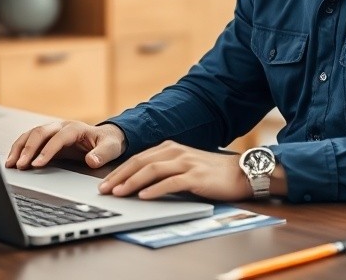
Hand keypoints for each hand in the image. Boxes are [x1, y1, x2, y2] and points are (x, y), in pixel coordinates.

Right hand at [5, 121, 125, 169]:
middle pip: (40, 133)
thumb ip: (102, 154)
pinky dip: (19, 149)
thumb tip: (91, 160)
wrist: (105, 138)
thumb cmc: (108, 143)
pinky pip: (29, 140)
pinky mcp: (46, 139)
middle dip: (28, 149)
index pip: (58, 138)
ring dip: (19, 148)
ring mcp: (52, 131)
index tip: (37, 164)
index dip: (47, 151)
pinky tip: (12, 161)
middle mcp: (61, 126)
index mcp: (75, 128)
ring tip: (10, 164)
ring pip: (30, 134)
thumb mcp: (111, 149)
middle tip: (19, 165)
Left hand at [98, 141, 251, 200]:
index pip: (138, 158)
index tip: (104, 183)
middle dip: (119, 176)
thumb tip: (140, 184)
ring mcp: (186, 163)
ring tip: (118, 193)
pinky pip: (171, 182)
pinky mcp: (196, 177)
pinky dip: (155, 189)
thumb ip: (165, 170)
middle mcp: (176, 152)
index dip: (119, 170)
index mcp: (170, 148)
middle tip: (104, 190)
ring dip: (131, 182)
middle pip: (140, 162)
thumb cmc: (212, 173)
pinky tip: (144, 197)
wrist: (241, 173)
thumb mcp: (185, 166)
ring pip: (151, 170)